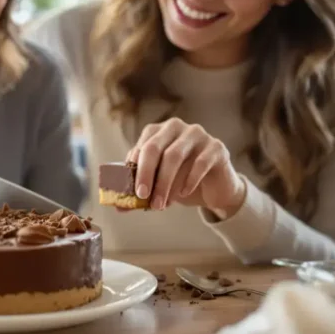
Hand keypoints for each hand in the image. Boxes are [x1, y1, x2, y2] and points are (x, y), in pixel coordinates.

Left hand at [124, 118, 245, 217]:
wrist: (215, 189)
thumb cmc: (181, 182)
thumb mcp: (158, 185)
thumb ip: (140, 192)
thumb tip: (118, 206)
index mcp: (157, 131)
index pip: (141, 147)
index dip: (134, 170)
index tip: (130, 193)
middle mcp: (176, 127)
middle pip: (154, 147)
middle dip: (145, 174)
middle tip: (142, 197)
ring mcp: (197, 134)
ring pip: (174, 156)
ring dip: (164, 183)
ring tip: (161, 204)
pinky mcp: (216, 147)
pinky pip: (199, 162)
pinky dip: (188, 181)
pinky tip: (183, 194)